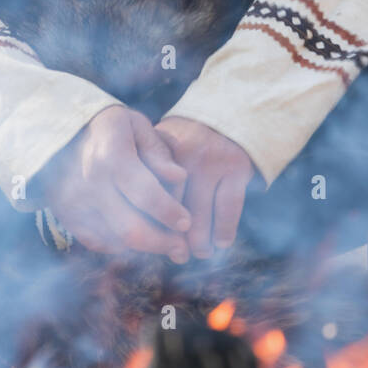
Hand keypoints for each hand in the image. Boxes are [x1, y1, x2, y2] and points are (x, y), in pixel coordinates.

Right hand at [36, 107, 191, 260]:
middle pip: (130, 230)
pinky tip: (138, 238)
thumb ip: (159, 153)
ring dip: (144, 249)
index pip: (145, 194)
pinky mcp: (65, 217)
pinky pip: (97, 243)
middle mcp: (89, 183)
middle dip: (162, 244)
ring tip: (166, 245)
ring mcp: (74, 204)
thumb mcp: (138, 126)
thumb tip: (179, 177)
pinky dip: (120, 246)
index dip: (169, 212)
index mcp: (111, 155)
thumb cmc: (110, 127)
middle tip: (182, 250)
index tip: (186, 223)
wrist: (62, 131)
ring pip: (115, 242)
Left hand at [155, 117, 253, 258]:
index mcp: (162, 147)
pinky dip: (224, 230)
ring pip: (200, 213)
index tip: (150, 240)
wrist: (229, 113)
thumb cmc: (188, 138)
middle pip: (173, 205)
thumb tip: (131, 222)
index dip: (149, 220)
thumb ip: (147, 173)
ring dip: (199, 241)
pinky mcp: (237, 167)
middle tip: (176, 254)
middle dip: (173, 237)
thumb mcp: (163, 143)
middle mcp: (185, 151)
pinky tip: (220, 243)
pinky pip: (228, 208)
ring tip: (199, 253)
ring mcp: (212, 159)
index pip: (151, 192)